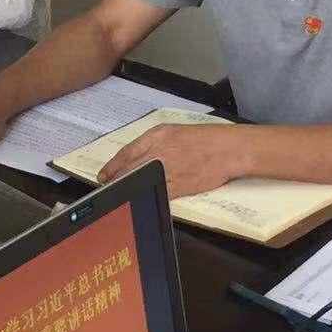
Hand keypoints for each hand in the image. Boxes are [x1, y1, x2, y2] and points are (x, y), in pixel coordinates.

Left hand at [96, 124, 242, 197]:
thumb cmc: (206, 139)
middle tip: (107, 187)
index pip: (127, 152)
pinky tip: (143, 199)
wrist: (228, 148)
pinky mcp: (179, 185)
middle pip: (129, 168)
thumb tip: (139, 157)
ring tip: (121, 193)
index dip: (112, 166)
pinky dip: (148, 196)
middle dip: (115, 179)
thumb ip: (155, 143)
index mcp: (158, 136)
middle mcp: (159, 151)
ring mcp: (168, 169)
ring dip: (129, 188)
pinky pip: (158, 192)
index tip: (103, 174)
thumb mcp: (175, 132)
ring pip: (141, 181)